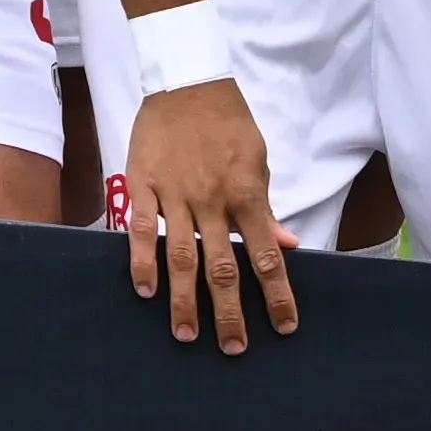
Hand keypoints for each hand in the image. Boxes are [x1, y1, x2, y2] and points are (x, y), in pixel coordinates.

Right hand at [113, 73, 295, 349]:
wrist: (187, 81)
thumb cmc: (228, 123)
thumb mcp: (259, 162)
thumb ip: (266, 209)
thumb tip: (288, 245)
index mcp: (247, 195)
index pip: (266, 256)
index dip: (277, 294)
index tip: (284, 327)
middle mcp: (213, 200)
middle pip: (222, 267)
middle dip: (229, 312)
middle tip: (233, 348)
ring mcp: (176, 194)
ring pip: (181, 256)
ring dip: (184, 299)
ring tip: (187, 334)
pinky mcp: (143, 183)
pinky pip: (142, 229)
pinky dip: (142, 261)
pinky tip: (145, 290)